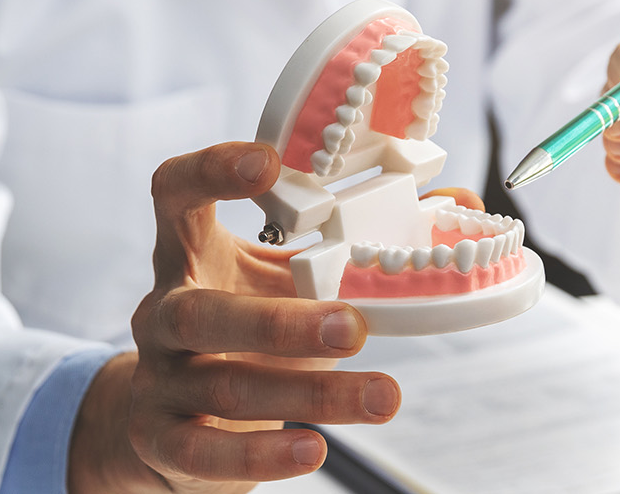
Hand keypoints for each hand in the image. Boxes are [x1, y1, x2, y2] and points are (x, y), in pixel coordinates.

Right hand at [69, 142, 410, 492]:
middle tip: (355, 325)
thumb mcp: (289, 279)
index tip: (268, 165)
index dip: (212, 171)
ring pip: (226, 384)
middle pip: (202, 311)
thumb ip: (358, 242)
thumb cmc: (247, 333)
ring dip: (307, 394)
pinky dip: (262, 455)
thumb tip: (459, 201)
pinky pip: (205, 450)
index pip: (176, 193)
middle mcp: (163, 311)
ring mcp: (160, 377)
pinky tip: (314, 450)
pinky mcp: (163, 438)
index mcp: (192, 254)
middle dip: (280, 321)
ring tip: (382, 397)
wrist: (169, 421)